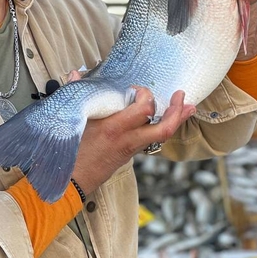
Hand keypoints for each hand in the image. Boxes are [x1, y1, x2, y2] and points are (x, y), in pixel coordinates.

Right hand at [71, 88, 195, 195]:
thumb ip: (76, 95)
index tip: (137, 89)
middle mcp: (127, 140)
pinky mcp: (128, 154)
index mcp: (114, 129)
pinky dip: (161, 127)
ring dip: (175, 120)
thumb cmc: (69, 152)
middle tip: (181, 96)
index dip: (146, 95)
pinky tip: (166, 119)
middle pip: (163, 129)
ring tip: (187, 106)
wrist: (70, 182)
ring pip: (161, 136)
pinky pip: (152, 139)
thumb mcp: (72, 121)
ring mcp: (130, 149)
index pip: (144, 110)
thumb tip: (75, 75)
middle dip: (176, 112)